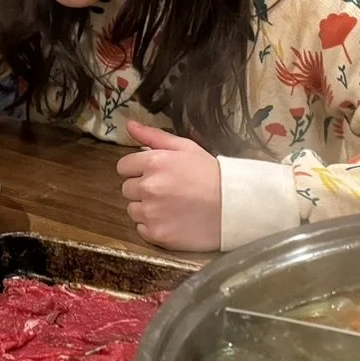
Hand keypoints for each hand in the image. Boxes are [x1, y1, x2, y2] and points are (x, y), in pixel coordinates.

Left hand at [118, 124, 222, 252]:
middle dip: (142, 188)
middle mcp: (148, 187)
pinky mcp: (157, 234)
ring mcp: (152, 213)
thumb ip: (154, 136)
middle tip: (167, 190)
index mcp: (154, 162)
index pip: (123, 167)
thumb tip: (129, 125)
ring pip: (133, 210)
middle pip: (127, 189)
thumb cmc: (212, 175)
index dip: (137, 170)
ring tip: (171, 206)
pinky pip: (141, 229)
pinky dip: (153, 226)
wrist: (235, 207)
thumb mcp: (186, 148)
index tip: (154, 174)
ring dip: (146, 208)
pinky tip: (172, 220)